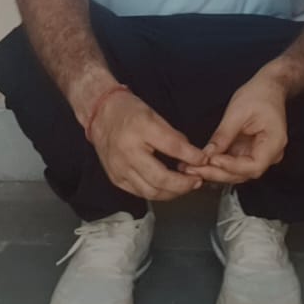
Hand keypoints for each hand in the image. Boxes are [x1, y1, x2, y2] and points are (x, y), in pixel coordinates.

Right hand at [89, 91, 207, 203]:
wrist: (100, 114)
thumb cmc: (128, 111)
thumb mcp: (154, 114)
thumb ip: (173, 136)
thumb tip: (192, 155)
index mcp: (140, 129)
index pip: (172, 147)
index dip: (192, 156)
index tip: (203, 160)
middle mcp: (128, 152)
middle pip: (160, 178)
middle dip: (183, 184)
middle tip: (197, 181)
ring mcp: (119, 168)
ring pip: (151, 191)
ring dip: (172, 193)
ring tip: (185, 187)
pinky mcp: (116, 179)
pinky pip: (140, 193)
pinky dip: (156, 193)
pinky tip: (166, 188)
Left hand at [182, 71, 287, 185]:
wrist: (268, 87)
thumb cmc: (259, 94)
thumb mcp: (238, 111)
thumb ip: (224, 134)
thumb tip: (209, 153)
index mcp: (274, 143)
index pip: (254, 165)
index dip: (232, 166)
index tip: (213, 160)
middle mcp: (270, 154)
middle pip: (244, 173)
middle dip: (218, 173)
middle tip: (195, 170)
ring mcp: (259, 154)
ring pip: (237, 172)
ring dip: (215, 172)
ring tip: (193, 169)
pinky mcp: (248, 152)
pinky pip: (234, 163)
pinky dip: (218, 165)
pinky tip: (202, 164)